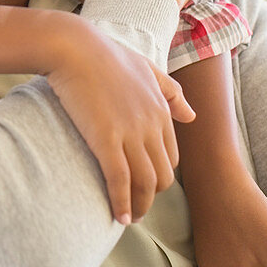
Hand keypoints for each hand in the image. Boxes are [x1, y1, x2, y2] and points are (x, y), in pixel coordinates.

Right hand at [46, 15, 194, 223]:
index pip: (171, 157)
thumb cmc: (105, 55)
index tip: (145, 185)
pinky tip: (116, 216)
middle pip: (161, 176)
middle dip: (151, 196)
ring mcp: (130, 133)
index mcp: (160, 110)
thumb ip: (171, 92)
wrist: (74, 48)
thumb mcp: (146, 69)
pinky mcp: (106, 140)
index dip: (160, 176)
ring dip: (138, 207)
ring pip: (144, 183)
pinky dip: (120, 203)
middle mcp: (150, 125)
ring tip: (128, 218)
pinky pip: (119, 181)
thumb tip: (192, 116)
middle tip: (136, 206)